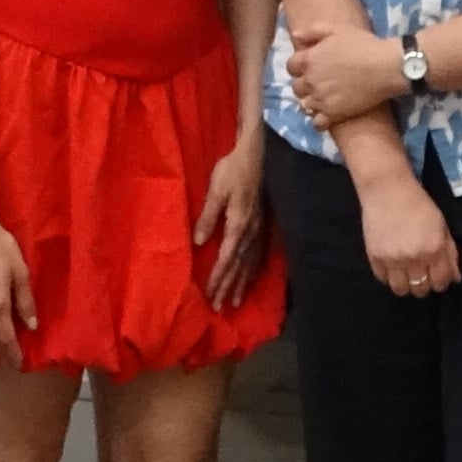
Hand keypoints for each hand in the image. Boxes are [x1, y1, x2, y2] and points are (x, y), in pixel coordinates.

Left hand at [193, 141, 269, 310]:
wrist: (258, 153)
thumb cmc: (233, 169)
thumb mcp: (216, 191)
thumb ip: (207, 217)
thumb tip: (198, 242)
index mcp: (238, 226)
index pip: (226, 259)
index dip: (218, 279)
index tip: (210, 296)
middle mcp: (250, 232)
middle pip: (238, 266)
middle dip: (228, 287)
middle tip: (220, 308)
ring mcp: (259, 228)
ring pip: (250, 263)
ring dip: (241, 283)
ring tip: (235, 301)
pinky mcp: (263, 223)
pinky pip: (259, 253)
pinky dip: (253, 269)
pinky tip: (251, 276)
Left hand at [285, 20, 407, 125]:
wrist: (385, 67)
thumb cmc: (363, 44)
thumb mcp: (336, 29)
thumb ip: (312, 32)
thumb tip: (295, 36)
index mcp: (309, 59)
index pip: (291, 67)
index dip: (299, 67)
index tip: (310, 67)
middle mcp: (310, 81)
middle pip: (297, 87)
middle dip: (305, 85)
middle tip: (319, 83)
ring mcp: (321, 99)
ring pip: (305, 105)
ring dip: (311, 102)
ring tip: (324, 99)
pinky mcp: (334, 114)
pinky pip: (317, 123)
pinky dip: (320, 120)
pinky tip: (328, 115)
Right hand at [356, 172, 457, 297]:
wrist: (387, 190)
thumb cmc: (418, 205)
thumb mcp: (441, 226)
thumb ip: (450, 254)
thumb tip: (455, 278)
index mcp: (434, 248)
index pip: (441, 282)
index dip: (441, 283)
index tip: (437, 277)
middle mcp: (414, 257)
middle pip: (421, 290)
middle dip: (424, 285)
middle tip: (421, 273)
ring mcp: (393, 259)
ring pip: (401, 290)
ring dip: (406, 285)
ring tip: (406, 273)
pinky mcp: (375, 257)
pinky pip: (383, 279)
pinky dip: (389, 276)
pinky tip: (392, 265)